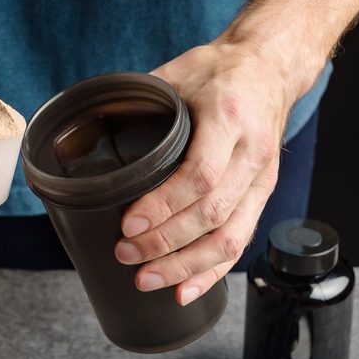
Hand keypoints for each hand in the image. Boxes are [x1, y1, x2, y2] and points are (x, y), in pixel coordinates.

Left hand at [114, 0, 358, 305]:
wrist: (269, 67)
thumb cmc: (220, 71)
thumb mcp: (178, 73)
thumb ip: (140, 102)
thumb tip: (88, 128)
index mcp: (229, 117)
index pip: (200, 175)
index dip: (163, 206)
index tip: (129, 225)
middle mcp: (252, 152)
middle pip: (212, 214)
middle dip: (166, 243)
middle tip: (126, 255)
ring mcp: (261, 178)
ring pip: (231, 237)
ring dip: (187, 267)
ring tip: (147, 280)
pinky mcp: (262, 195)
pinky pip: (241, 241)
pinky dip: (213, 272)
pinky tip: (186, 290)